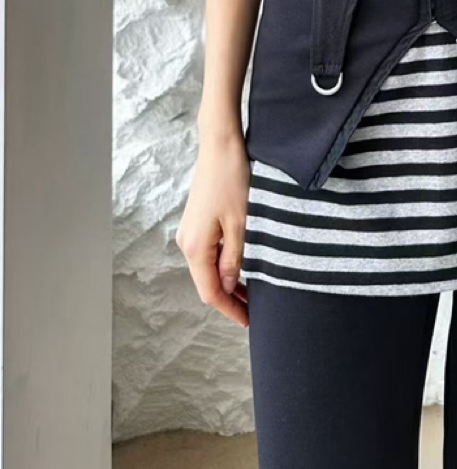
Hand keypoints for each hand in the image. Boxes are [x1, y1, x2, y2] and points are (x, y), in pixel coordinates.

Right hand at [176, 129, 251, 327]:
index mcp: (196, 247)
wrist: (219, 146)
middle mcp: (187, 243)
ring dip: (229, 281)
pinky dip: (225, 264)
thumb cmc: (232, 179)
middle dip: (231, 298)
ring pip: (209, 268)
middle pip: (208, 282)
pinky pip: (209, 252)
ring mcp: (190, 232)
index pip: (211, 292)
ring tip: (253, 292)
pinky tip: (242, 266)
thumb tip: (230, 286)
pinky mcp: (197, 222)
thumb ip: (235, 257)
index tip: (249, 321)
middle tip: (256, 310)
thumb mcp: (240, 222)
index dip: (230, 309)